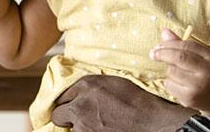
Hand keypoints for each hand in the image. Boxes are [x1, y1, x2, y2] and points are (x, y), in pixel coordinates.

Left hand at [51, 75, 195, 131]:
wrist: (151, 121)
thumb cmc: (136, 100)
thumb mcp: (111, 82)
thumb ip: (89, 87)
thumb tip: (77, 91)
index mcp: (85, 85)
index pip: (61, 95)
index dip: (67, 101)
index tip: (72, 105)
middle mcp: (80, 104)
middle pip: (58, 113)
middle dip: (65, 115)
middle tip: (78, 117)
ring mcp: (83, 125)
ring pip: (70, 128)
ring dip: (78, 126)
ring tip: (96, 124)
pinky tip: (101, 129)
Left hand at [150, 28, 209, 113]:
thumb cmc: (205, 71)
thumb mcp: (200, 56)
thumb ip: (182, 44)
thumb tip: (164, 31)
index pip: (187, 45)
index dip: (170, 44)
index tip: (158, 46)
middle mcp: (207, 71)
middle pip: (179, 58)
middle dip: (162, 53)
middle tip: (153, 54)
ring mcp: (199, 86)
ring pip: (172, 72)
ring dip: (169, 70)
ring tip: (177, 74)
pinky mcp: (190, 98)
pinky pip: (170, 85)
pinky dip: (169, 83)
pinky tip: (179, 85)